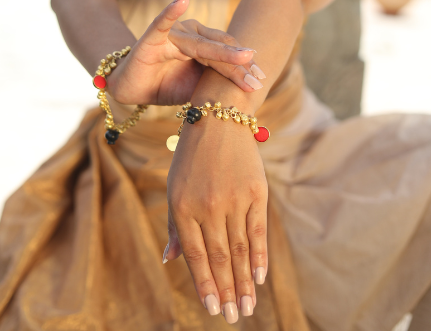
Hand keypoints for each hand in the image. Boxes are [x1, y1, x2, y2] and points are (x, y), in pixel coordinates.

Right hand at [108, 0, 265, 105]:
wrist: (131, 89)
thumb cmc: (166, 84)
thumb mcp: (196, 87)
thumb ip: (215, 82)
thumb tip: (246, 91)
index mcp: (202, 43)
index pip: (227, 52)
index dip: (244, 65)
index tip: (261, 79)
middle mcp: (190, 35)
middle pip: (219, 49)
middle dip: (240, 65)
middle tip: (257, 78)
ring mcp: (172, 35)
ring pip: (201, 45)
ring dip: (223, 52)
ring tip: (245, 56)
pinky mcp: (151, 39)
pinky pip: (162, 22)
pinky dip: (171, 10)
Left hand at [165, 114, 267, 322]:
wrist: (218, 119)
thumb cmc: (192, 156)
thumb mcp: (175, 187)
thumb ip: (175, 225)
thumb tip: (171, 260)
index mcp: (183, 207)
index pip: (195, 256)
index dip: (205, 284)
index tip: (212, 309)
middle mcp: (208, 206)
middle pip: (220, 258)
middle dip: (226, 291)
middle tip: (233, 317)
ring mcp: (233, 199)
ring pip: (240, 250)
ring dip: (244, 282)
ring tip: (247, 307)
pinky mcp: (255, 191)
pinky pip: (257, 231)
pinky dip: (259, 256)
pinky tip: (259, 277)